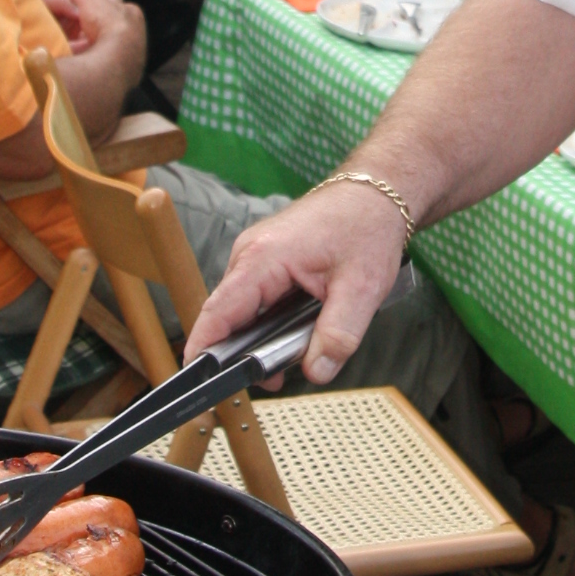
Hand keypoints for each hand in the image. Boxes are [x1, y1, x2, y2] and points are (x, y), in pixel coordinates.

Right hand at [38, 0, 145, 65]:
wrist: (118, 59)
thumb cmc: (106, 24)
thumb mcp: (89, 2)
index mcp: (132, 12)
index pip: (115, 3)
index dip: (98, 1)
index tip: (85, 5)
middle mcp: (137, 32)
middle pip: (116, 24)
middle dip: (102, 24)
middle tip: (84, 26)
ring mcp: (134, 53)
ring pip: (115, 44)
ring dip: (102, 43)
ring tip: (83, 44)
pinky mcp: (129, 71)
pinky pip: (112, 61)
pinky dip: (101, 59)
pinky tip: (89, 60)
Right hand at [186, 180, 407, 384]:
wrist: (376, 191)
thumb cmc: (367, 226)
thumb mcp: (362, 288)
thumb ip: (338, 334)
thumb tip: (316, 372)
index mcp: (262, 257)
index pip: (218, 312)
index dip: (204, 351)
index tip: (198, 383)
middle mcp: (249, 254)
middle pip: (227, 317)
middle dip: (246, 352)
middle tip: (278, 378)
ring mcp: (255, 256)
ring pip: (243, 311)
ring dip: (263, 337)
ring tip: (299, 349)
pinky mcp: (266, 261)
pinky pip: (256, 300)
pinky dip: (270, 321)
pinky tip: (297, 330)